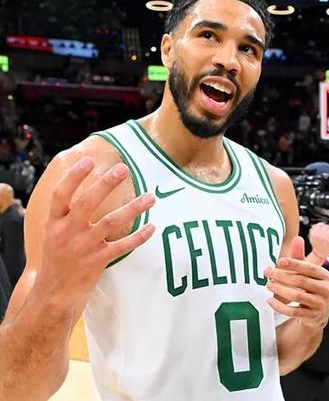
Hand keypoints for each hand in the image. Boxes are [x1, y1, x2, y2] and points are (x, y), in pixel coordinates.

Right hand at [37, 157, 155, 302]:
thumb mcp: (53, 232)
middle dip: (105, 185)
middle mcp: (67, 233)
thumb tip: (82, 183)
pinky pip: (122, 246)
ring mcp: (83, 247)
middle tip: (123, 169)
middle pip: (87, 203)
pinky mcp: (98, 261)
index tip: (89, 160)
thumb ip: (65, 212)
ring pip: (111, 222)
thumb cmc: (58, 256)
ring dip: (133, 208)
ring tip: (151, 197)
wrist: (55, 291)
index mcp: (54, 223)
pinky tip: (152, 227)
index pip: (61, 195)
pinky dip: (138, 237)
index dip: (73, 177)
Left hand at [264, 256, 328, 328]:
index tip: (279, 261)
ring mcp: (320, 304)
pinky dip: (280, 306)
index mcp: (325, 276)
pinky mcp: (312, 317)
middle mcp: (326, 290)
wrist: (318, 314)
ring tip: (268, 285)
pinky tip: (269, 300)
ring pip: (297, 295)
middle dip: (282, 276)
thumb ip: (300, 257)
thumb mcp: (307, 272)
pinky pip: (294, 311)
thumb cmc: (310, 287)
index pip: (309, 268)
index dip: (294, 264)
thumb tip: (297, 238)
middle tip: (267, 272)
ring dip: (280, 290)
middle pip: (301, 281)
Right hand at [308, 222, 328, 262]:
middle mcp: (318, 235)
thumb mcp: (312, 236)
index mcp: (313, 233)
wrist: (319, 253)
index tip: (324, 228)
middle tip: (327, 233)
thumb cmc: (316, 244)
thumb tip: (318, 224)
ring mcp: (324, 238)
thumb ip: (314, 229)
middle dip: (328, 229)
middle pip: (326, 226)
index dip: (323, 225)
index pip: (321, 224)